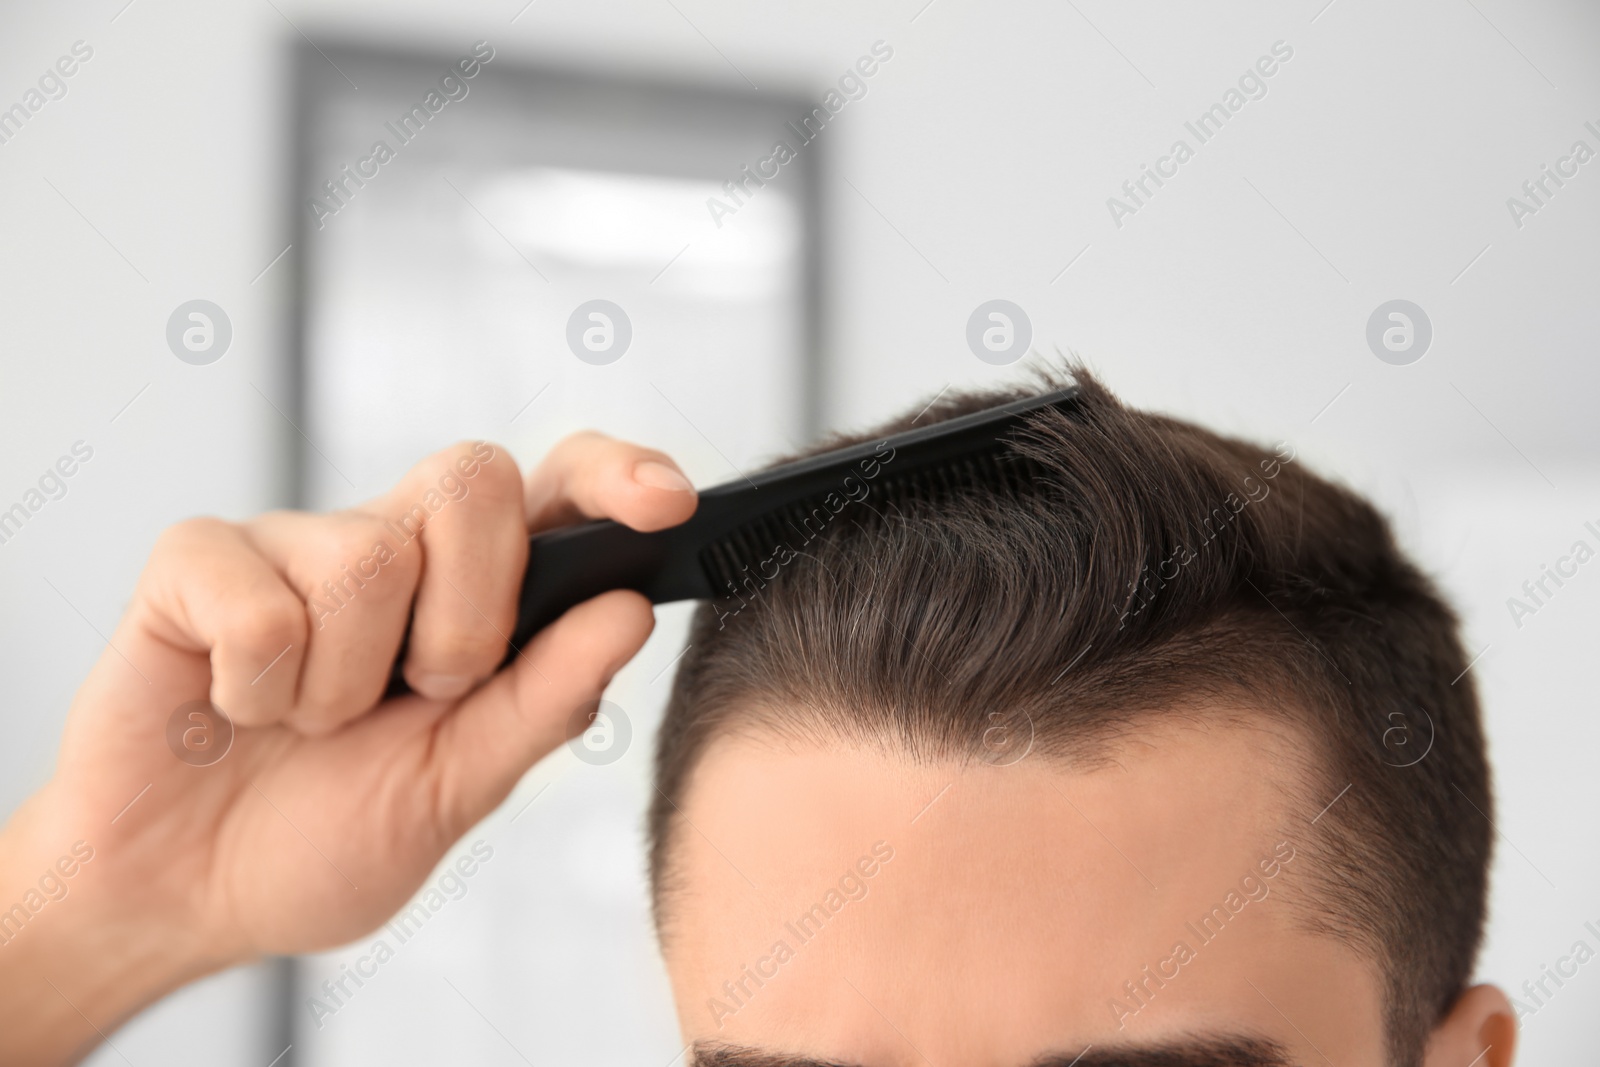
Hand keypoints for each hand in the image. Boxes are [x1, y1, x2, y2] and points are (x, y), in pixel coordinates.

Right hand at [0, 434, 696, 1064]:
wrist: (184, 896)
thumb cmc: (326, 834)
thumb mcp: (459, 785)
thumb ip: (545, 698)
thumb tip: (629, 611)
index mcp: (476, 589)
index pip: (561, 487)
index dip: (616, 475)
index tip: (667, 502)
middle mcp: (393, 544)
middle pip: (472, 478)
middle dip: (465, 618)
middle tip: (421, 695)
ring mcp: (292, 543)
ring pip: (366, 559)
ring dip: (343, 686)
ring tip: (308, 724)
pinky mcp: (196, 561)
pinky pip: (259, 605)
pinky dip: (254, 692)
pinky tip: (233, 711)